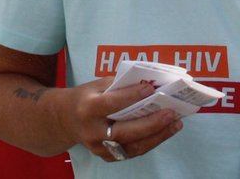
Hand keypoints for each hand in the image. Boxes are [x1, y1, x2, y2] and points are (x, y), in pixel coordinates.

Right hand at [57, 78, 182, 163]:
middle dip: (152, 123)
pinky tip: (164, 132)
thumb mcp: (95, 86)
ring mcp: (99, 148)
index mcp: (87, 108)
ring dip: (157, 136)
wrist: (63, 120)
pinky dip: (149, 142)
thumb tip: (147, 83)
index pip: (113, 103)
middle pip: (126, 130)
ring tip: (175, 124)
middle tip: (171, 113)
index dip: (132, 96)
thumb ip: (118, 85)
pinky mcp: (106, 157)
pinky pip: (132, 151)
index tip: (151, 88)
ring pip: (133, 145)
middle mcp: (92, 131)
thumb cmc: (84, 98)